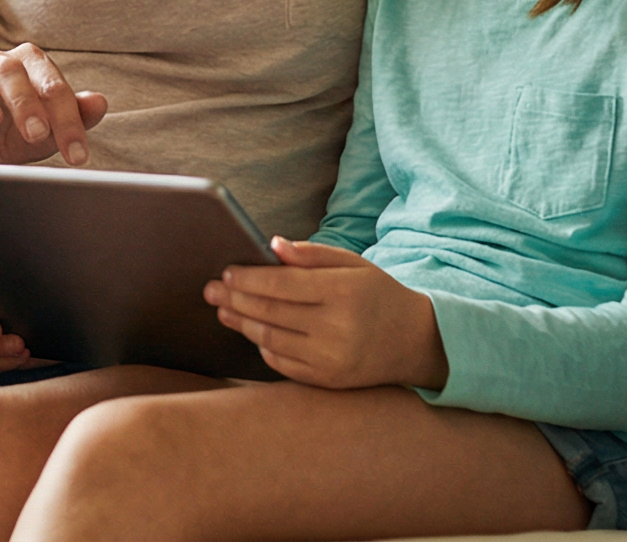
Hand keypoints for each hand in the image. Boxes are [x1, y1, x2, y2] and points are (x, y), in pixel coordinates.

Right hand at [0, 42, 107, 165]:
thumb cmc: (14, 135)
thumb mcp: (47, 131)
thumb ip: (74, 116)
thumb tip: (100, 102)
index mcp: (27, 69)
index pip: (50, 83)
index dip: (67, 118)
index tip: (77, 155)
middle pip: (9, 70)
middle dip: (25, 101)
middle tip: (36, 132)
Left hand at [203, 238, 441, 389]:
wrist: (415, 341)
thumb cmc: (378, 295)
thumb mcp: (353, 265)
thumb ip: (312, 255)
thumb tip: (271, 246)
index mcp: (342, 293)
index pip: (281, 284)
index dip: (248, 278)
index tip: (227, 271)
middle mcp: (336, 329)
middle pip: (269, 312)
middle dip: (234, 298)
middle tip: (210, 289)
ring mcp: (330, 359)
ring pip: (270, 339)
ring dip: (241, 323)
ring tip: (223, 309)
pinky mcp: (327, 381)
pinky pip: (282, 363)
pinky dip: (262, 346)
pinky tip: (251, 331)